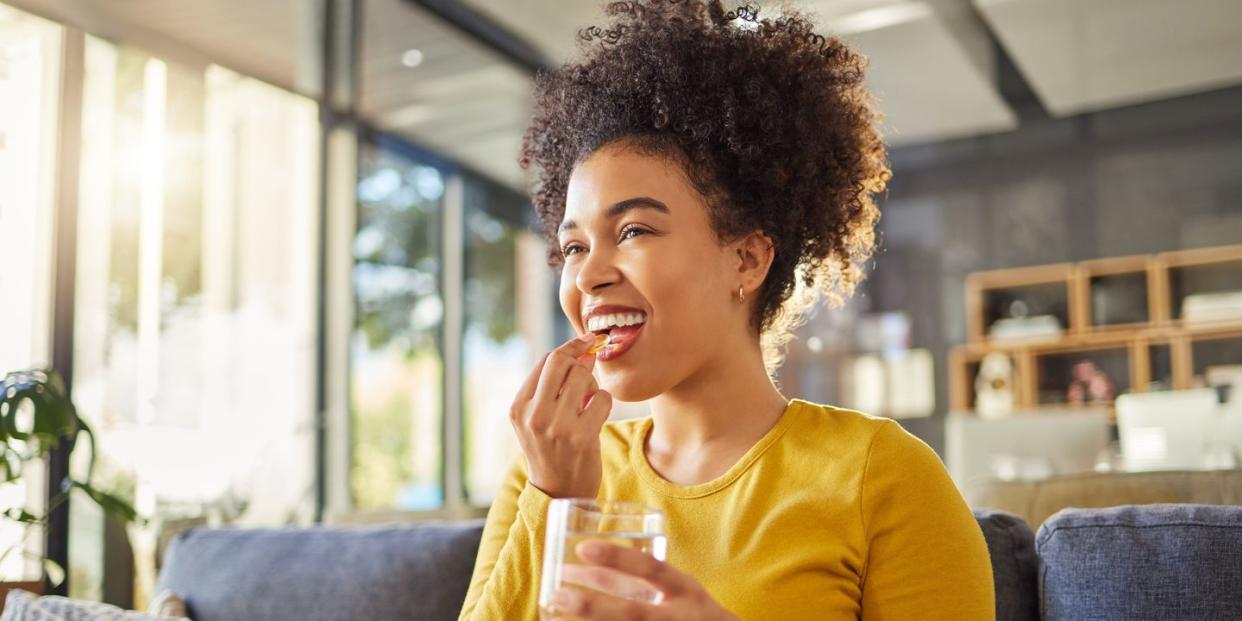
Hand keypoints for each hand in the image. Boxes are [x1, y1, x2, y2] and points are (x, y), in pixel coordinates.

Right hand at [510, 334, 612, 499]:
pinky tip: (596, 416)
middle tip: (588, 371)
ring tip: (588, 401)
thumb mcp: (537, 418)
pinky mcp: (581, 437)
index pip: (545, 360)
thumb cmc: (551, 448)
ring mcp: (557, 426)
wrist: (559, 492)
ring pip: (583, 377)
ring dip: (592, 384)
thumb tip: (585, 350)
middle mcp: (533, 415)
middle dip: (581, 360)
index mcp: (519, 407)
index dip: (570, 347)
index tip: (587, 341)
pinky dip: (603, 402)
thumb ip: (552, 386)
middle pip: (561, 362)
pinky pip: (602, 398)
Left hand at [552, 541, 739, 620]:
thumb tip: (589, 565)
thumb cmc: (695, 615)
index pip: (652, 570)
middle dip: (592, 606)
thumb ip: (648, 581)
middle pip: (632, 614)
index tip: (583, 548)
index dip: (618, 558)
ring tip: (553, 614)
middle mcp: (678, 619)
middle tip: (557, 594)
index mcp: (687, 593)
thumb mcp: (682, 592)